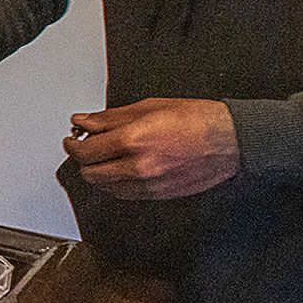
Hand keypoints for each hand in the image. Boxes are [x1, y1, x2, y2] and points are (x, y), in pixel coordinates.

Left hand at [62, 98, 238, 199]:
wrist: (230, 141)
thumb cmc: (197, 120)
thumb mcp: (149, 107)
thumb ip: (110, 118)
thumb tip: (85, 122)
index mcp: (133, 141)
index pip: (86, 152)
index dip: (73, 145)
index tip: (72, 139)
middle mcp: (138, 167)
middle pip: (91, 174)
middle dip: (83, 160)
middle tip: (84, 147)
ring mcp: (149, 185)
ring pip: (106, 187)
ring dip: (98, 172)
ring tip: (103, 156)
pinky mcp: (158, 195)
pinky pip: (124, 194)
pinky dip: (115, 184)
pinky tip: (119, 170)